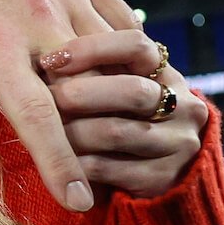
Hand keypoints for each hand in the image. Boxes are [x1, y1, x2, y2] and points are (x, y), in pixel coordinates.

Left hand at [0, 0, 137, 210]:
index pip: (39, 117)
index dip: (59, 163)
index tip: (78, 203)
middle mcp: (37, 17)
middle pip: (90, 89)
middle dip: (95, 129)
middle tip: (89, 157)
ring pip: (115, 55)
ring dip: (117, 91)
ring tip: (108, 120)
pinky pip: (119, 21)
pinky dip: (123, 53)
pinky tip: (119, 76)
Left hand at [40, 30, 204, 198]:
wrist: (152, 164)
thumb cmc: (118, 111)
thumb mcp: (116, 80)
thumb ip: (97, 65)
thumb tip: (49, 52)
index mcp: (167, 72)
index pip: (137, 46)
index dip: (93, 49)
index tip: (52, 58)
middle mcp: (184, 106)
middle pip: (131, 92)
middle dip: (80, 94)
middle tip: (44, 96)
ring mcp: (178, 144)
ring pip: (115, 132)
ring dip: (70, 130)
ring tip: (40, 127)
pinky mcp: (163, 178)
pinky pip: (108, 167)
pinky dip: (73, 161)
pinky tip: (51, 156)